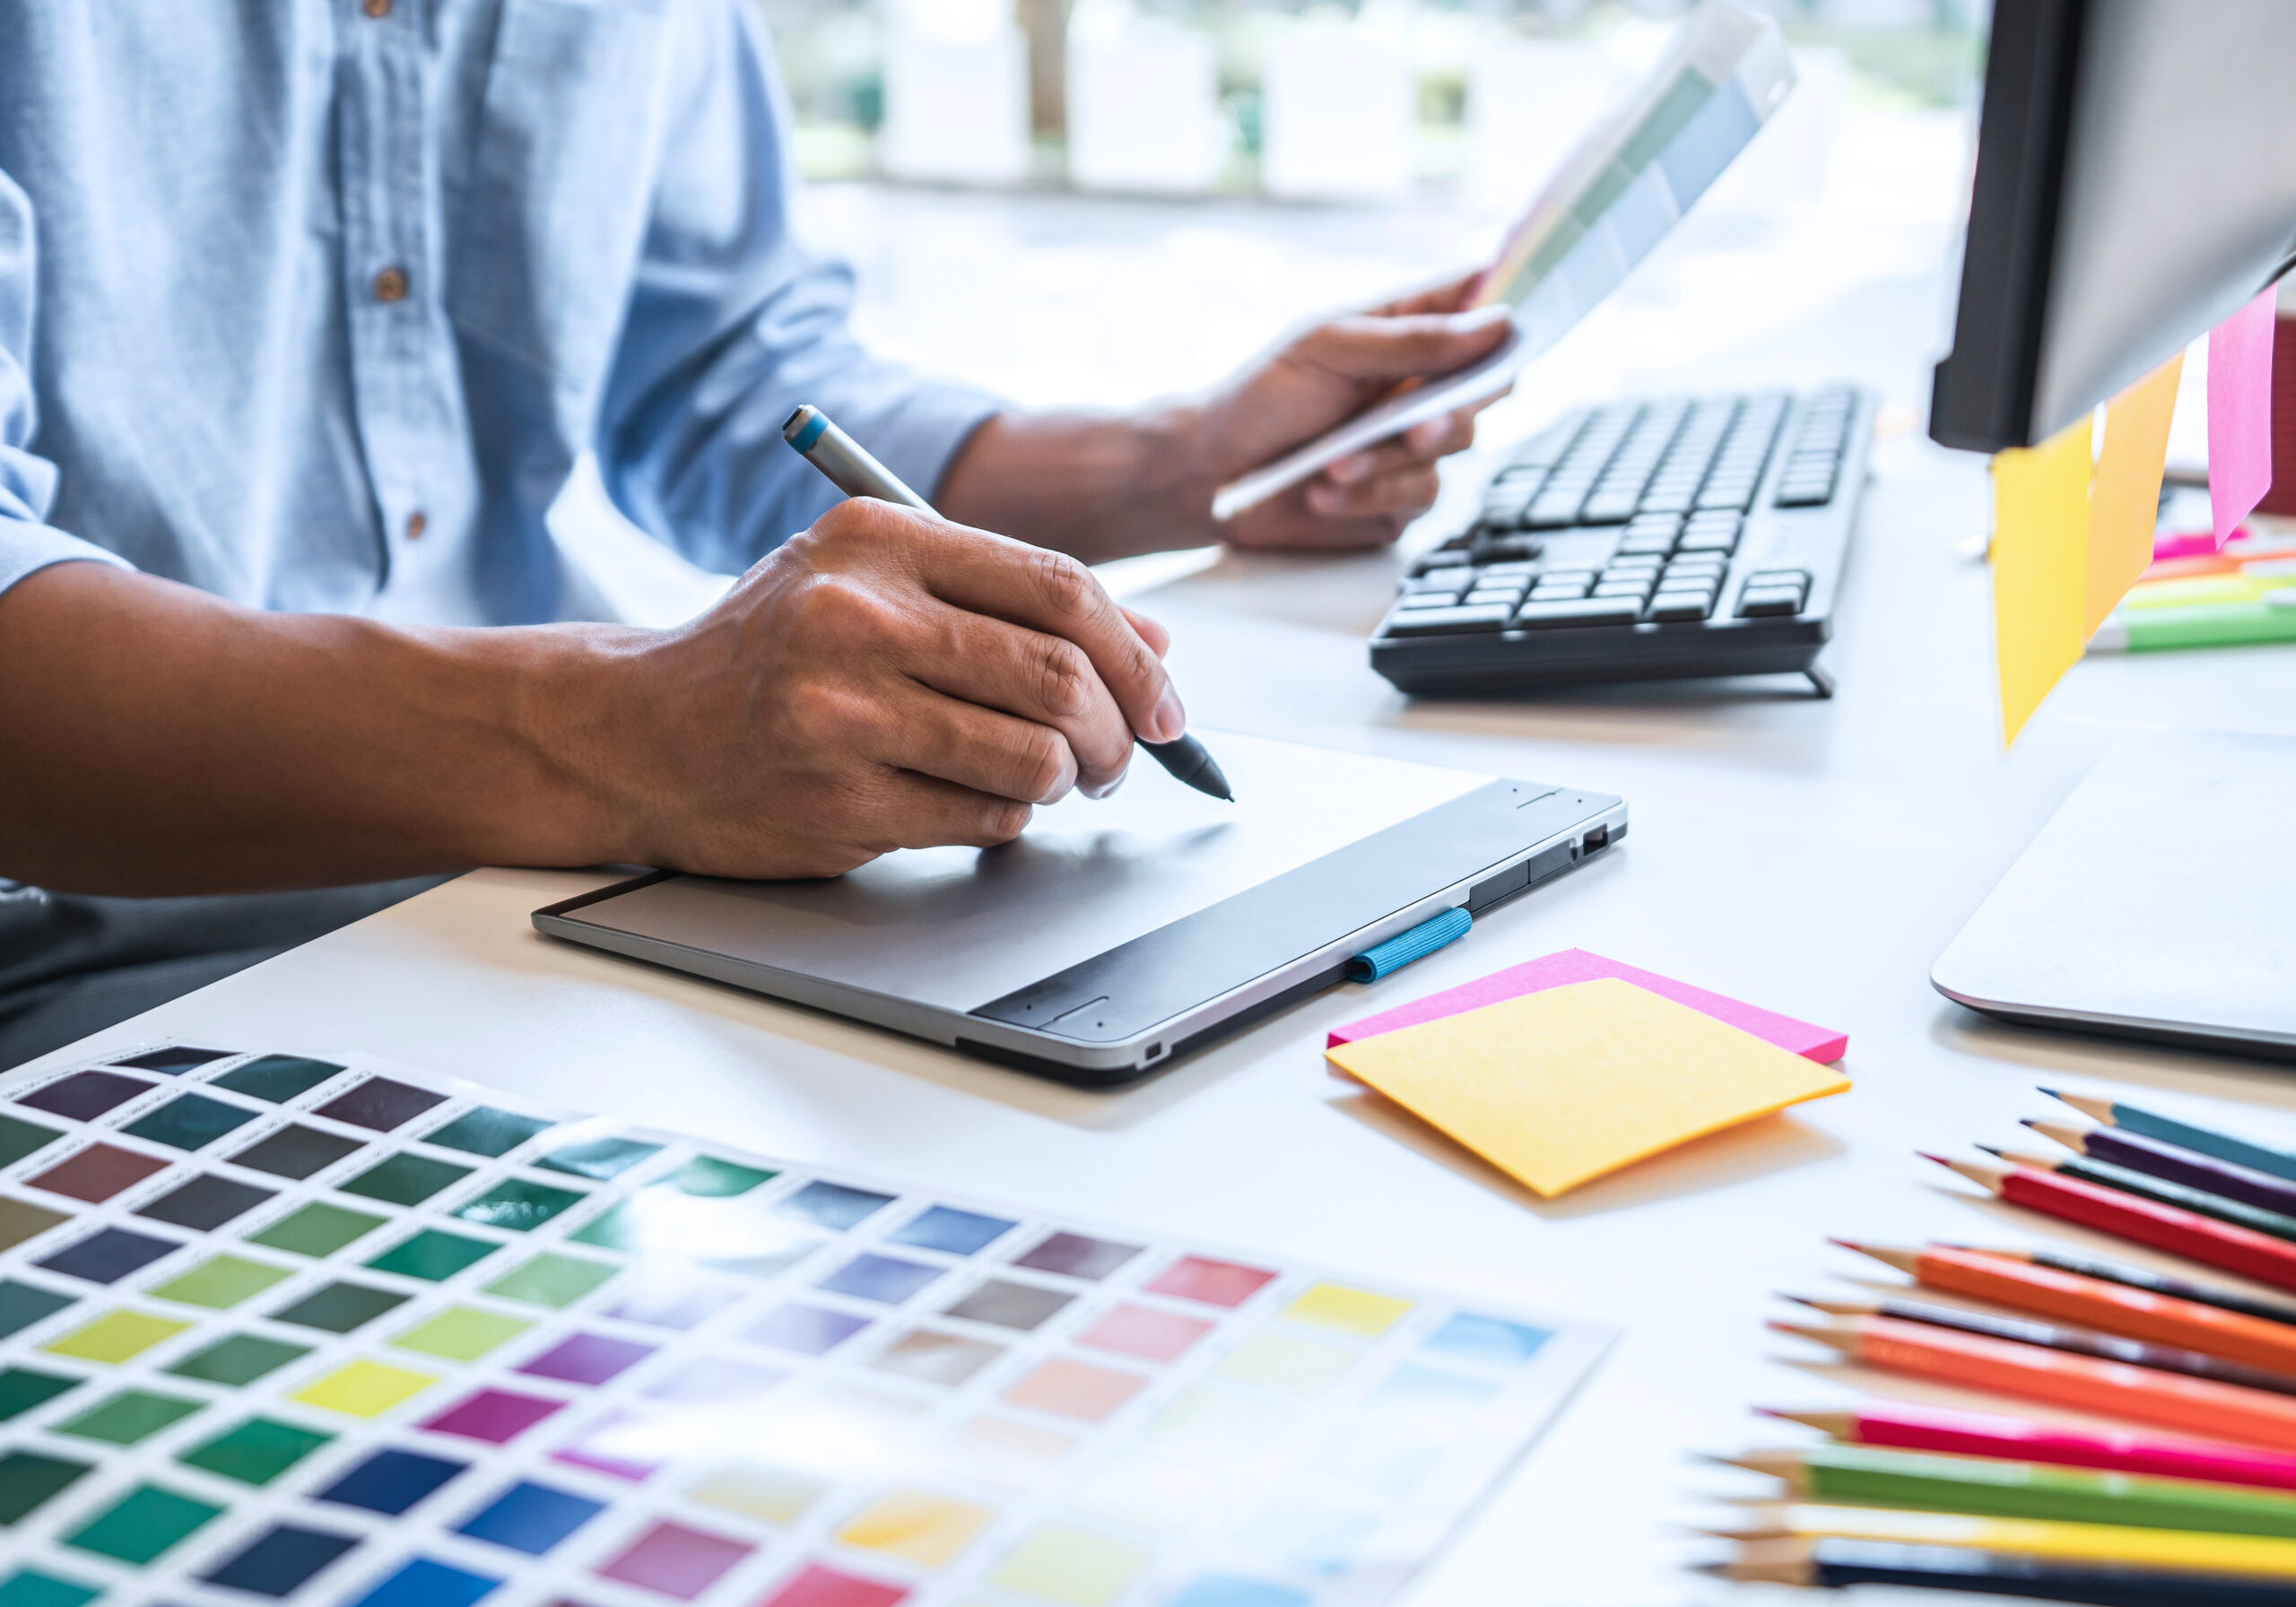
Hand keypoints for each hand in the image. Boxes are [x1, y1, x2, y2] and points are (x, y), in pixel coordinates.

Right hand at [600, 498, 1181, 877]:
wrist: (636, 732)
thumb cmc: (771, 654)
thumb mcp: (877, 587)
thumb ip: (1008, 602)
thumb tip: (1155, 646)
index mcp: (878, 539)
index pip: (1059, 588)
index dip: (1138, 655)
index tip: (1165, 704)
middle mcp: (857, 615)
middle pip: (1058, 675)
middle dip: (1120, 731)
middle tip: (1123, 758)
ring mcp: (840, 711)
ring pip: (1033, 757)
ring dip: (1068, 780)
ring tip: (1051, 779)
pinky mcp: (836, 798)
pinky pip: (984, 818)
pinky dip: (1008, 817)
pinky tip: (977, 800)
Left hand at [1205, 272, 1515, 550]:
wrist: (1211, 476)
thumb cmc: (1260, 397)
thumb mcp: (1329, 348)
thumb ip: (1413, 340)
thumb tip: (1497, 324)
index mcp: (1406, 328)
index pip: (1480, 300)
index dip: (1511, 306)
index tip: (1517, 323)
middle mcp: (1419, 384)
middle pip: (1488, 386)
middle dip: (1448, 411)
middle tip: (1410, 429)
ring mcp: (1414, 443)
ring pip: (1454, 450)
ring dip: (1390, 461)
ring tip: (1331, 465)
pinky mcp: (1399, 497)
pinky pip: (1420, 498)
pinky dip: (1372, 497)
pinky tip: (1325, 491)